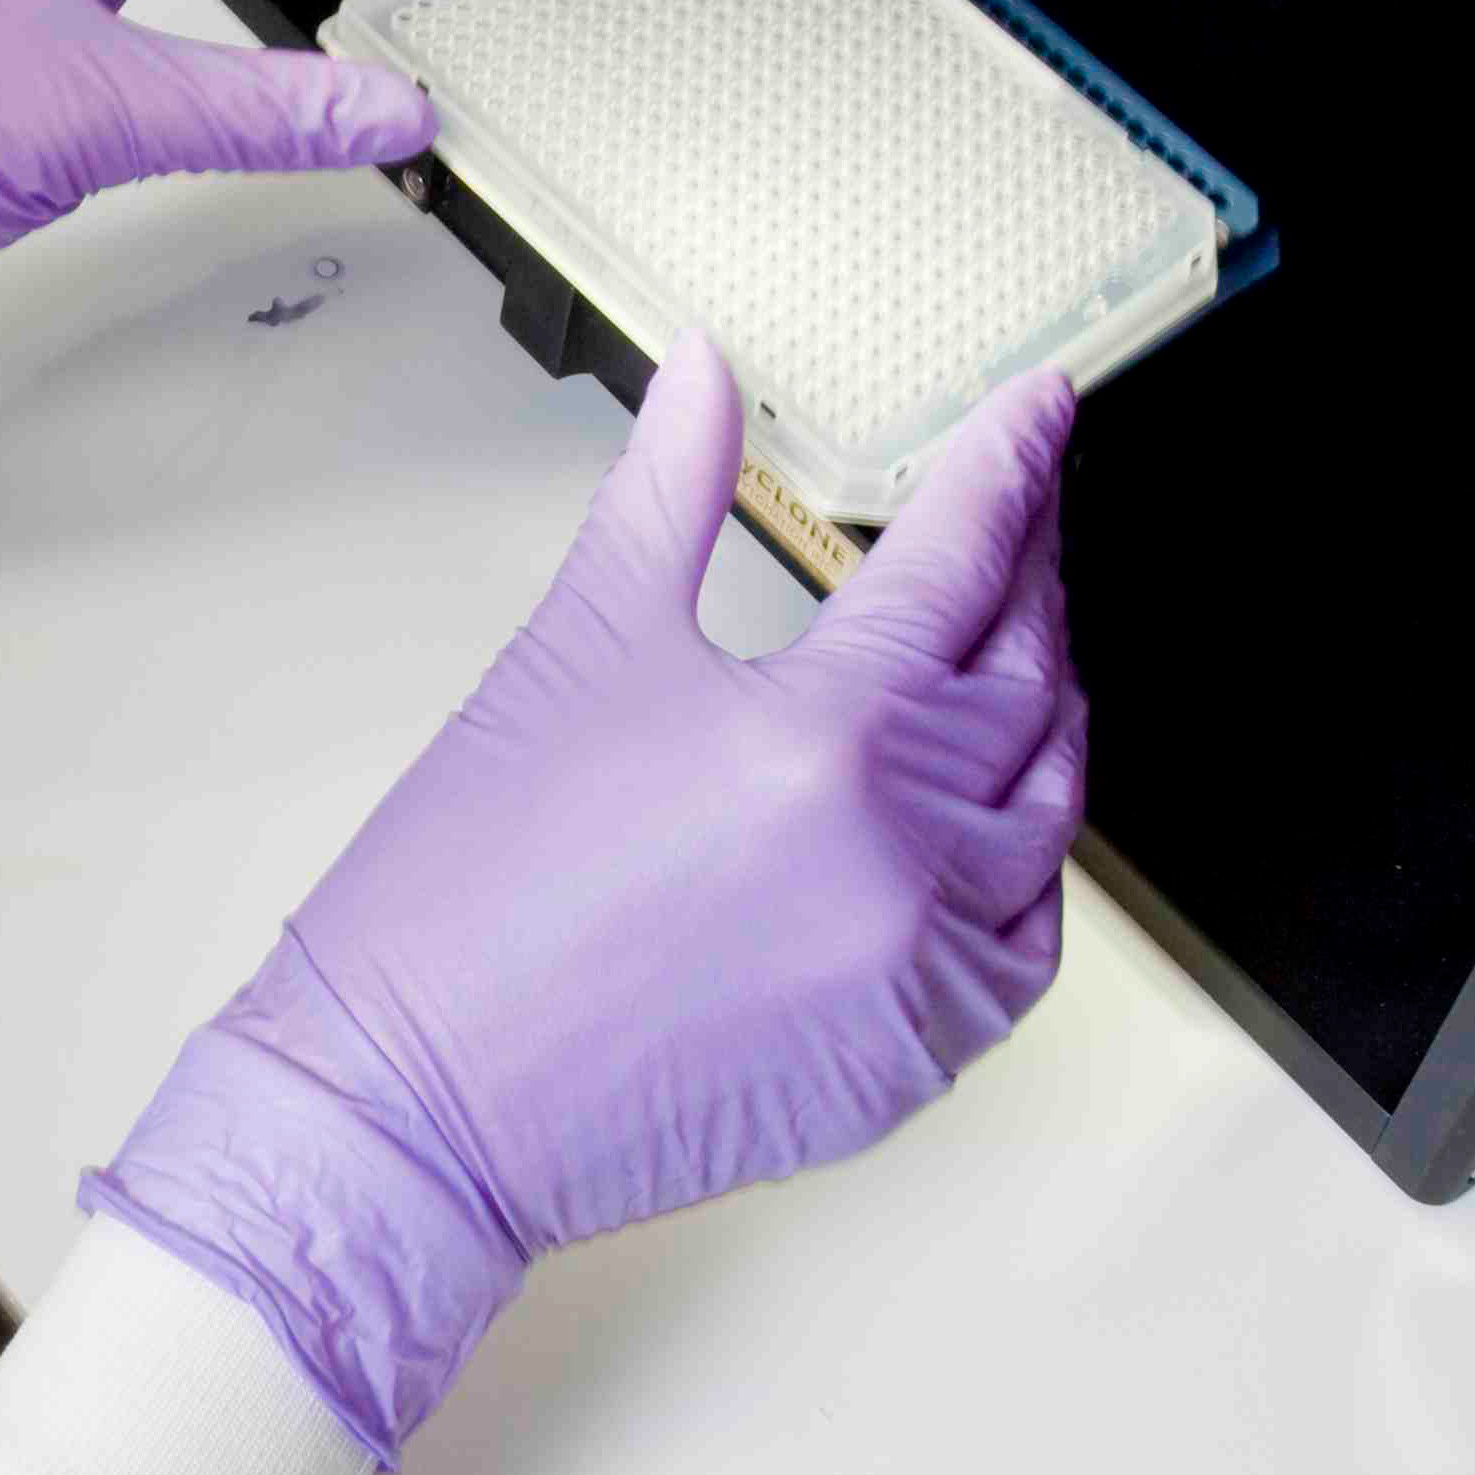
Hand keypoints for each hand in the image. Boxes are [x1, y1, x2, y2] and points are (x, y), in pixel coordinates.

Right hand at [82, 339, 1085, 1463]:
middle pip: (1028, 678)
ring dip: (1043, 712)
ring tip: (1014, 645)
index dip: (1011, 469)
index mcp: (823, 735)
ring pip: (1050, 812)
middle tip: (1024, 510)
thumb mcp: (577, 649)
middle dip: (1032, 575)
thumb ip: (667, 492)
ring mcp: (926, 970)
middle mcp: (905, 855)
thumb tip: (708, 374)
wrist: (423, 1100)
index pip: (963, 563)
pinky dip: (1028, 860)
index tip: (1037, 413)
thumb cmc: (471, 889)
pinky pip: (1026, 941)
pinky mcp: (920, 1059)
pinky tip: (993, 811)